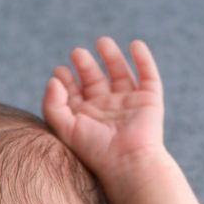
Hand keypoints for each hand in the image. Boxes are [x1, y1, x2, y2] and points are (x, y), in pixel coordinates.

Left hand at [42, 37, 165, 178]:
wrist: (127, 161)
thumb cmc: (94, 150)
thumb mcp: (65, 129)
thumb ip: (52, 105)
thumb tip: (53, 79)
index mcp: (87, 117)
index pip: (75, 93)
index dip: (66, 81)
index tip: (59, 71)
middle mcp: (107, 109)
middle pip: (95, 81)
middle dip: (85, 66)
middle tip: (77, 53)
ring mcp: (129, 103)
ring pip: (120, 74)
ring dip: (111, 57)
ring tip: (101, 42)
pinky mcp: (150, 100)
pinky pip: (148, 75)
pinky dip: (144, 59)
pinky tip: (135, 45)